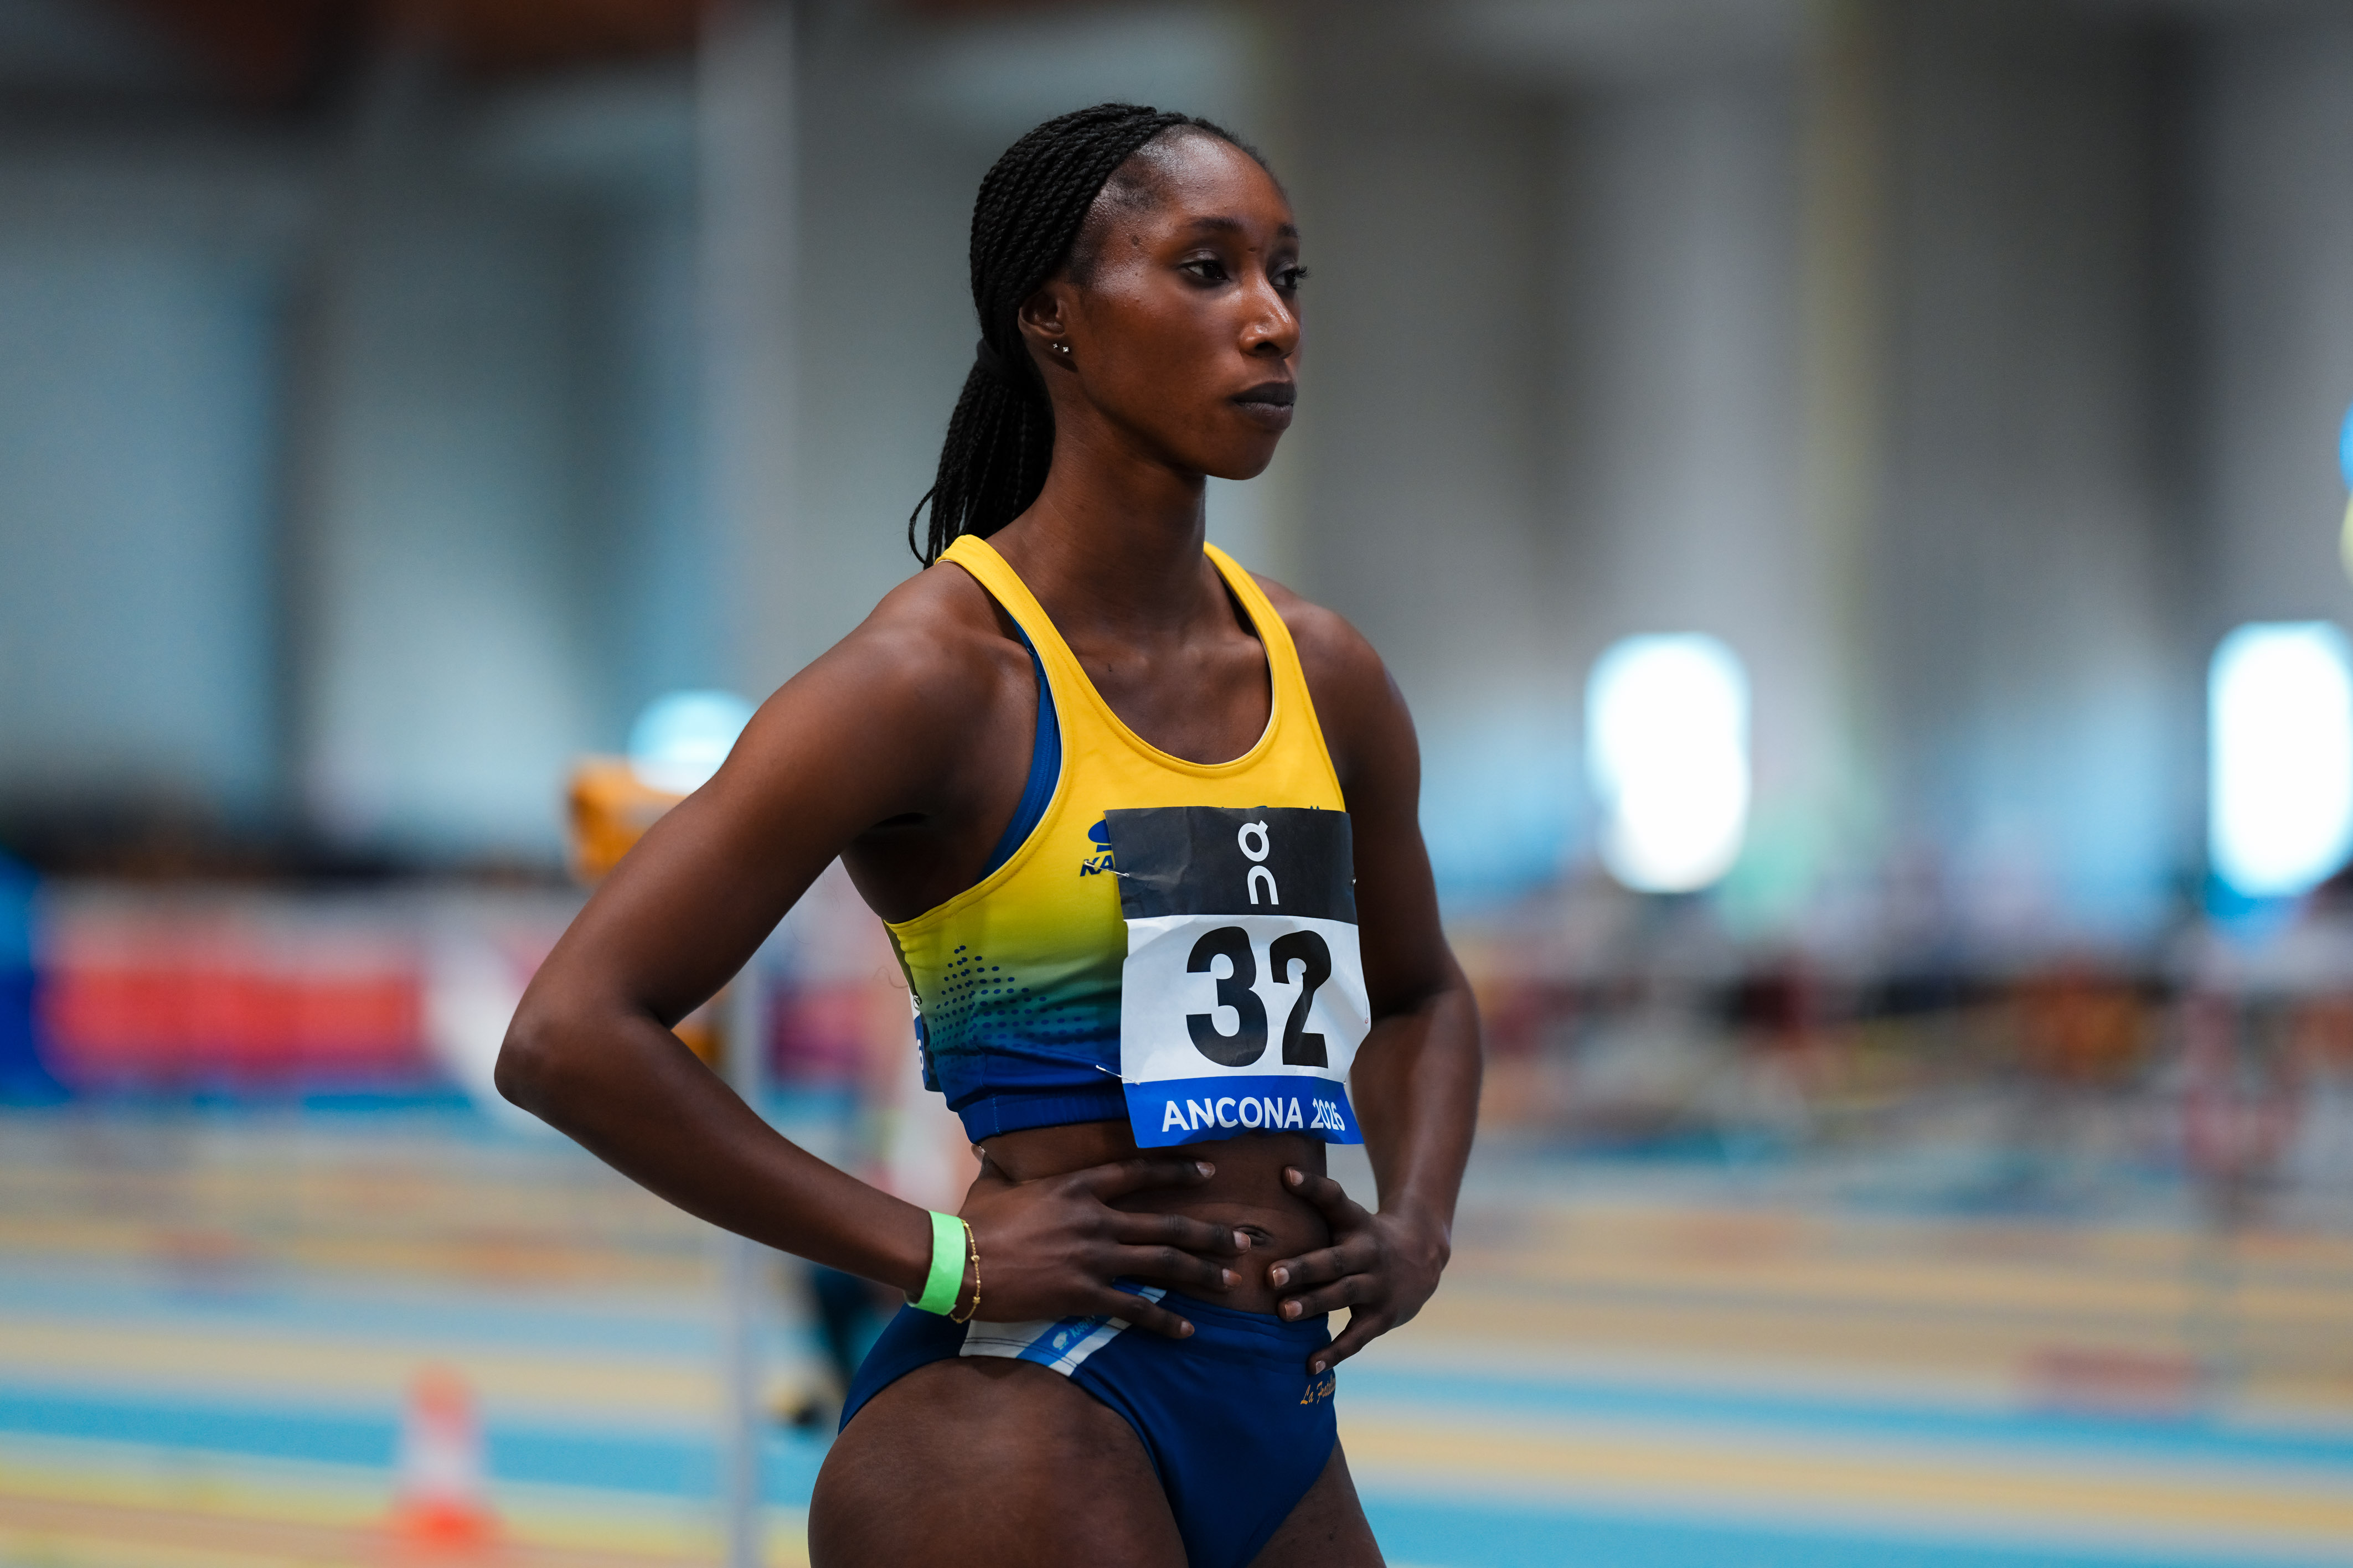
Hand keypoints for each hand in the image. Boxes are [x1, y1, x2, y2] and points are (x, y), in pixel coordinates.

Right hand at [956, 1155, 1252, 1339]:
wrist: (958, 1260)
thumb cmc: (973, 1221)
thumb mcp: (995, 1183)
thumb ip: (1005, 1167)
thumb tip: (986, 1146)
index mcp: (1078, 1187)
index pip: (1139, 1172)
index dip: (1178, 1170)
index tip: (1209, 1171)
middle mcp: (1096, 1218)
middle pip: (1167, 1223)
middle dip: (1210, 1232)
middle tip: (1243, 1239)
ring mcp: (1094, 1257)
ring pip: (1163, 1264)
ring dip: (1201, 1272)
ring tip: (1231, 1280)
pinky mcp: (1084, 1294)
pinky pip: (1136, 1308)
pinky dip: (1165, 1320)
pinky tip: (1187, 1329)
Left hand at [1265, 1166, 1449, 1373]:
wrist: (1422, 1255)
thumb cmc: (1364, 1233)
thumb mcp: (1346, 1213)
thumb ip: (1316, 1196)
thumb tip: (1280, 1171)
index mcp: (1356, 1222)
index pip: (1335, 1199)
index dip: (1312, 1186)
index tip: (1287, 1175)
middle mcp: (1368, 1253)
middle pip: (1334, 1260)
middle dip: (1303, 1268)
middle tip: (1271, 1276)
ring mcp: (1378, 1286)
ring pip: (1344, 1296)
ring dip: (1314, 1304)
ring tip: (1283, 1313)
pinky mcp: (1382, 1317)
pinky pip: (1356, 1337)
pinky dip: (1334, 1352)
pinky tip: (1309, 1366)